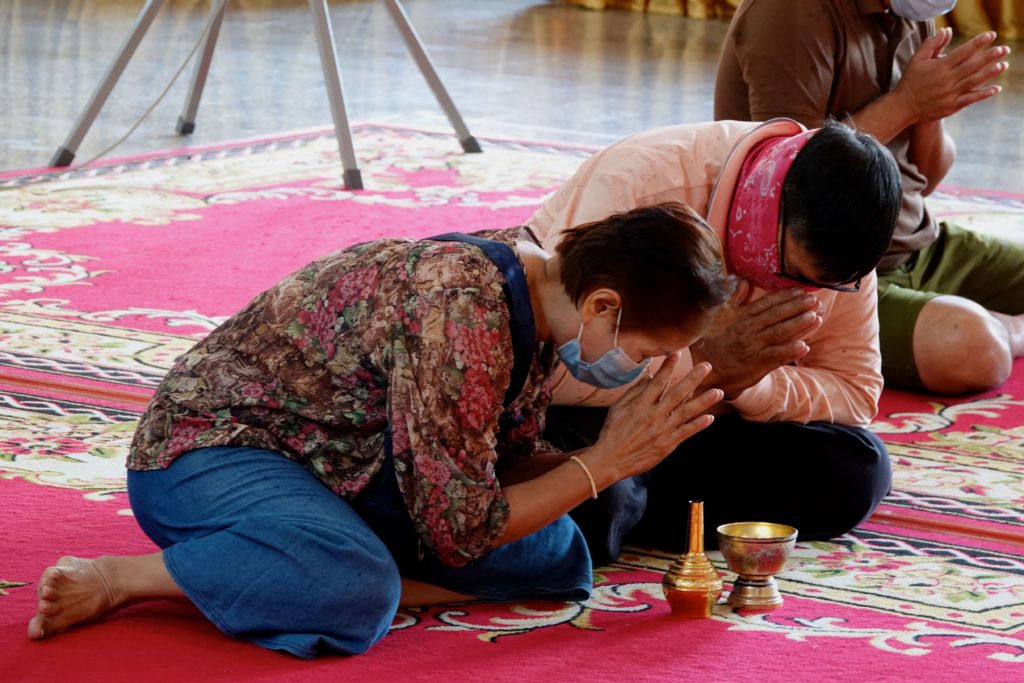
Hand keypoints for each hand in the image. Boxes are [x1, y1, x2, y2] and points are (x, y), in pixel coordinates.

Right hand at [590, 355, 722, 482]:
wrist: (611, 459)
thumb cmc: (613, 431)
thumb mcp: (618, 408)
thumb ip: (635, 391)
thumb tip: (650, 376)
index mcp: (640, 405)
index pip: (657, 382)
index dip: (668, 367)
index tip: (677, 354)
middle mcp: (653, 415)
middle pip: (677, 394)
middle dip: (693, 379)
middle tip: (706, 366)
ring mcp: (662, 430)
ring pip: (686, 412)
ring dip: (703, 401)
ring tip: (718, 392)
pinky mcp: (667, 444)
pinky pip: (685, 432)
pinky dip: (698, 425)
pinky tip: (710, 417)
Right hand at [690, 282, 820, 398]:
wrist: (709, 370)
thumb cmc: (716, 342)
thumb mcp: (720, 318)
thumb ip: (734, 299)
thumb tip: (744, 281)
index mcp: (741, 318)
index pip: (766, 304)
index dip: (784, 297)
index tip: (800, 291)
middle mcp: (748, 331)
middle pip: (776, 316)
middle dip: (797, 308)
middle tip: (814, 301)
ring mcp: (754, 348)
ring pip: (779, 334)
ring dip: (799, 326)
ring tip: (816, 318)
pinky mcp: (758, 365)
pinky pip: (776, 357)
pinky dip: (790, 352)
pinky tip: (804, 346)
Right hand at [892, 28, 1009, 123]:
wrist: (902, 107)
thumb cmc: (910, 81)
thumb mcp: (917, 59)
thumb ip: (931, 44)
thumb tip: (947, 30)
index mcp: (939, 67)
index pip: (962, 52)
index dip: (977, 43)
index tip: (991, 35)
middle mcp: (946, 80)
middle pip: (971, 66)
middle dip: (989, 57)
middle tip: (1004, 49)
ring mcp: (949, 94)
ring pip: (973, 81)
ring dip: (989, 73)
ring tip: (1003, 65)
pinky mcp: (951, 106)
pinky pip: (970, 99)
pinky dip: (983, 94)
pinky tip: (996, 88)